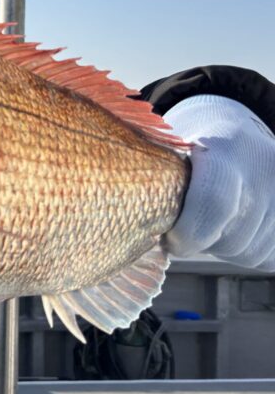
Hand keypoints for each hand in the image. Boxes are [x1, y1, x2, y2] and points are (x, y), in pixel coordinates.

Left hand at [163, 95, 274, 269]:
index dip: (188, 232)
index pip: (214, 203)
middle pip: (229, 238)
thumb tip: (130, 230)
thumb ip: (153, 185)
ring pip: (247, 253)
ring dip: (220, 247)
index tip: (170, 239)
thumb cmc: (188, 151)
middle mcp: (265, 171)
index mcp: (225, 151)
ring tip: (209, 219)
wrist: (234, 136)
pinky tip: (230, 227)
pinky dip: (242, 251)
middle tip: (185, 224)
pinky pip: (265, 258)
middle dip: (200, 242)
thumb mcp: (167, 152)